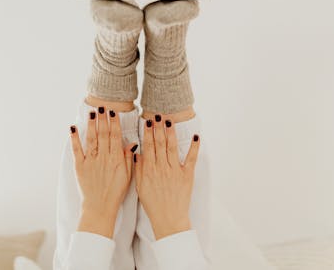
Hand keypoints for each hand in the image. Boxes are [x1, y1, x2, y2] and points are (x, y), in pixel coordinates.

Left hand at [70, 107, 136, 238]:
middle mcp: (103, 158)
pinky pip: (77, 150)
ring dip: (91, 124)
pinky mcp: (80, 167)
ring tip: (92, 112)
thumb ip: (128, 158)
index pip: (115, 136)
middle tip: (102, 106)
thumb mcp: (128, 175)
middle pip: (103, 134)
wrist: (100, 208)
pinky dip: (74, 139)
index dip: (114, 123)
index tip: (113, 112)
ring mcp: (91, 161)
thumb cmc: (115, 193)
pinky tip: (73, 128)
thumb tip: (131, 143)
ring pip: (91, 139)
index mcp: (116, 159)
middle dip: (102, 119)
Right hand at [134, 115, 199, 239]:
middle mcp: (162, 168)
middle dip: (159, 128)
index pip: (148, 146)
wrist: (168, 219)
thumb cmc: (153, 204)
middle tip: (157, 114)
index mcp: (149, 170)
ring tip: (170, 120)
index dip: (148, 132)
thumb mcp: (140, 186)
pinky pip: (191, 159)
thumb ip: (138, 168)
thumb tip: (137, 151)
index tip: (148, 121)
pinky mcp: (187, 176)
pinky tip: (196, 137)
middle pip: (160, 143)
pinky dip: (194, 147)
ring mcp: (175, 171)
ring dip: (171, 132)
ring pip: (172, 147)